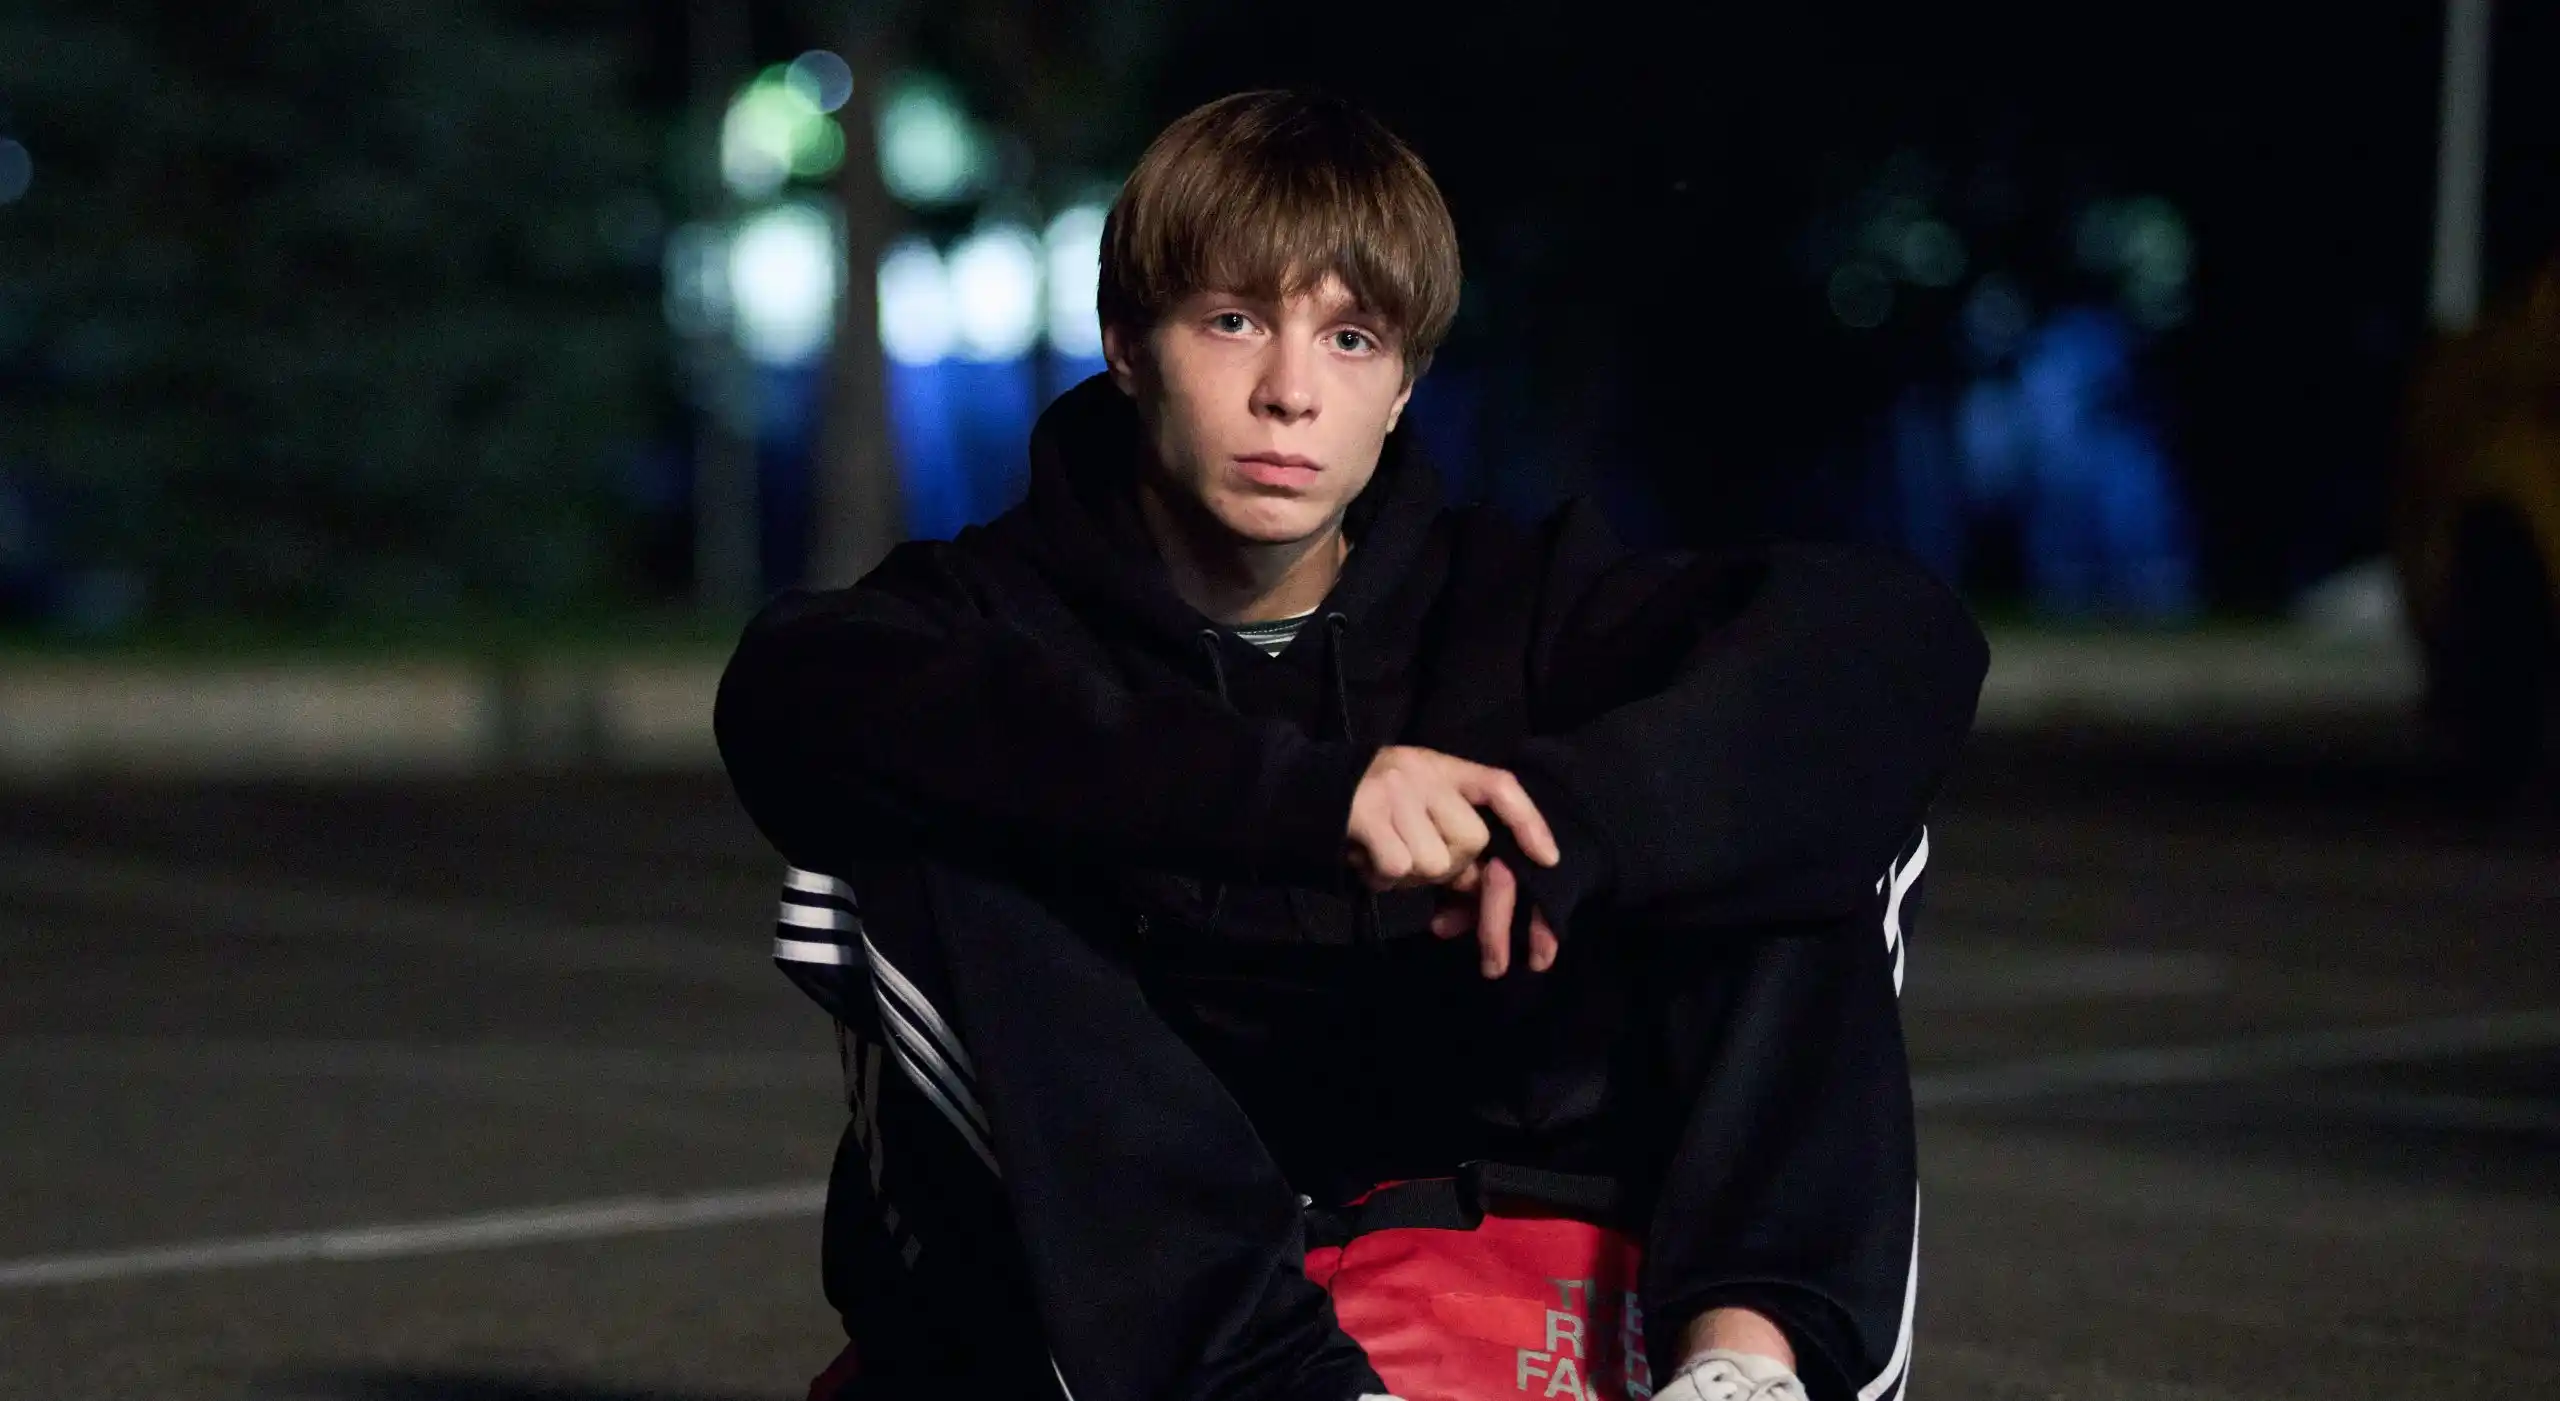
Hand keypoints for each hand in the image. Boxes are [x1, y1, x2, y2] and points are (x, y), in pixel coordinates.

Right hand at [1343, 745, 1561, 978]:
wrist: (1301, 791)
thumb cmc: (1369, 805)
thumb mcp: (1417, 804)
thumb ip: (1451, 835)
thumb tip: (1478, 884)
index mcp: (1442, 767)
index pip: (1501, 786)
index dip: (1530, 822)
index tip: (1549, 859)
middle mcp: (1423, 772)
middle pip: (1470, 840)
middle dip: (1448, 865)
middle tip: (1411, 855)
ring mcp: (1395, 791)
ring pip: (1434, 862)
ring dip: (1410, 875)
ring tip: (1382, 855)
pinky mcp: (1366, 814)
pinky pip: (1397, 867)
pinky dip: (1381, 877)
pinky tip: (1363, 860)